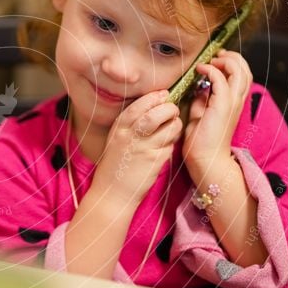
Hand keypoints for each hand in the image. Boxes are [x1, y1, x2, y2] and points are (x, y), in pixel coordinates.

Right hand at [90, 89, 182, 209]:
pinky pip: (170, 146)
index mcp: (120, 127)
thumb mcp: (116, 139)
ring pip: (170, 128)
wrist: (111, 193)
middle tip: (172, 111)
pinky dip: (171, 144)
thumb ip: (130, 123)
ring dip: (175, 126)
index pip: (141, 104)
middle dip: (170, 109)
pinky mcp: (154, 161)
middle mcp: (131, 135)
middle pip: (158, 113)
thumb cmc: (115, 165)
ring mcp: (144, 148)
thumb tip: (153, 106)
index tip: (163, 95)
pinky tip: (165, 147)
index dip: (155, 97)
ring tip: (171, 129)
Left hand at [183, 49, 251, 175]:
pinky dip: (211, 70)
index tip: (215, 59)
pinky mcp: (222, 106)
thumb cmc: (201, 141)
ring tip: (210, 61)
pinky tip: (200, 70)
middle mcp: (237, 101)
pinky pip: (221, 79)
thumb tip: (200, 87)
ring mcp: (232, 103)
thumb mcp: (200, 114)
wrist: (205, 159)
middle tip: (216, 55)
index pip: (242, 75)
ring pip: (239, 70)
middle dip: (232, 57)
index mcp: (234, 102)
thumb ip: (203, 100)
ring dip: (225, 60)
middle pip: (245, 69)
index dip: (232, 62)